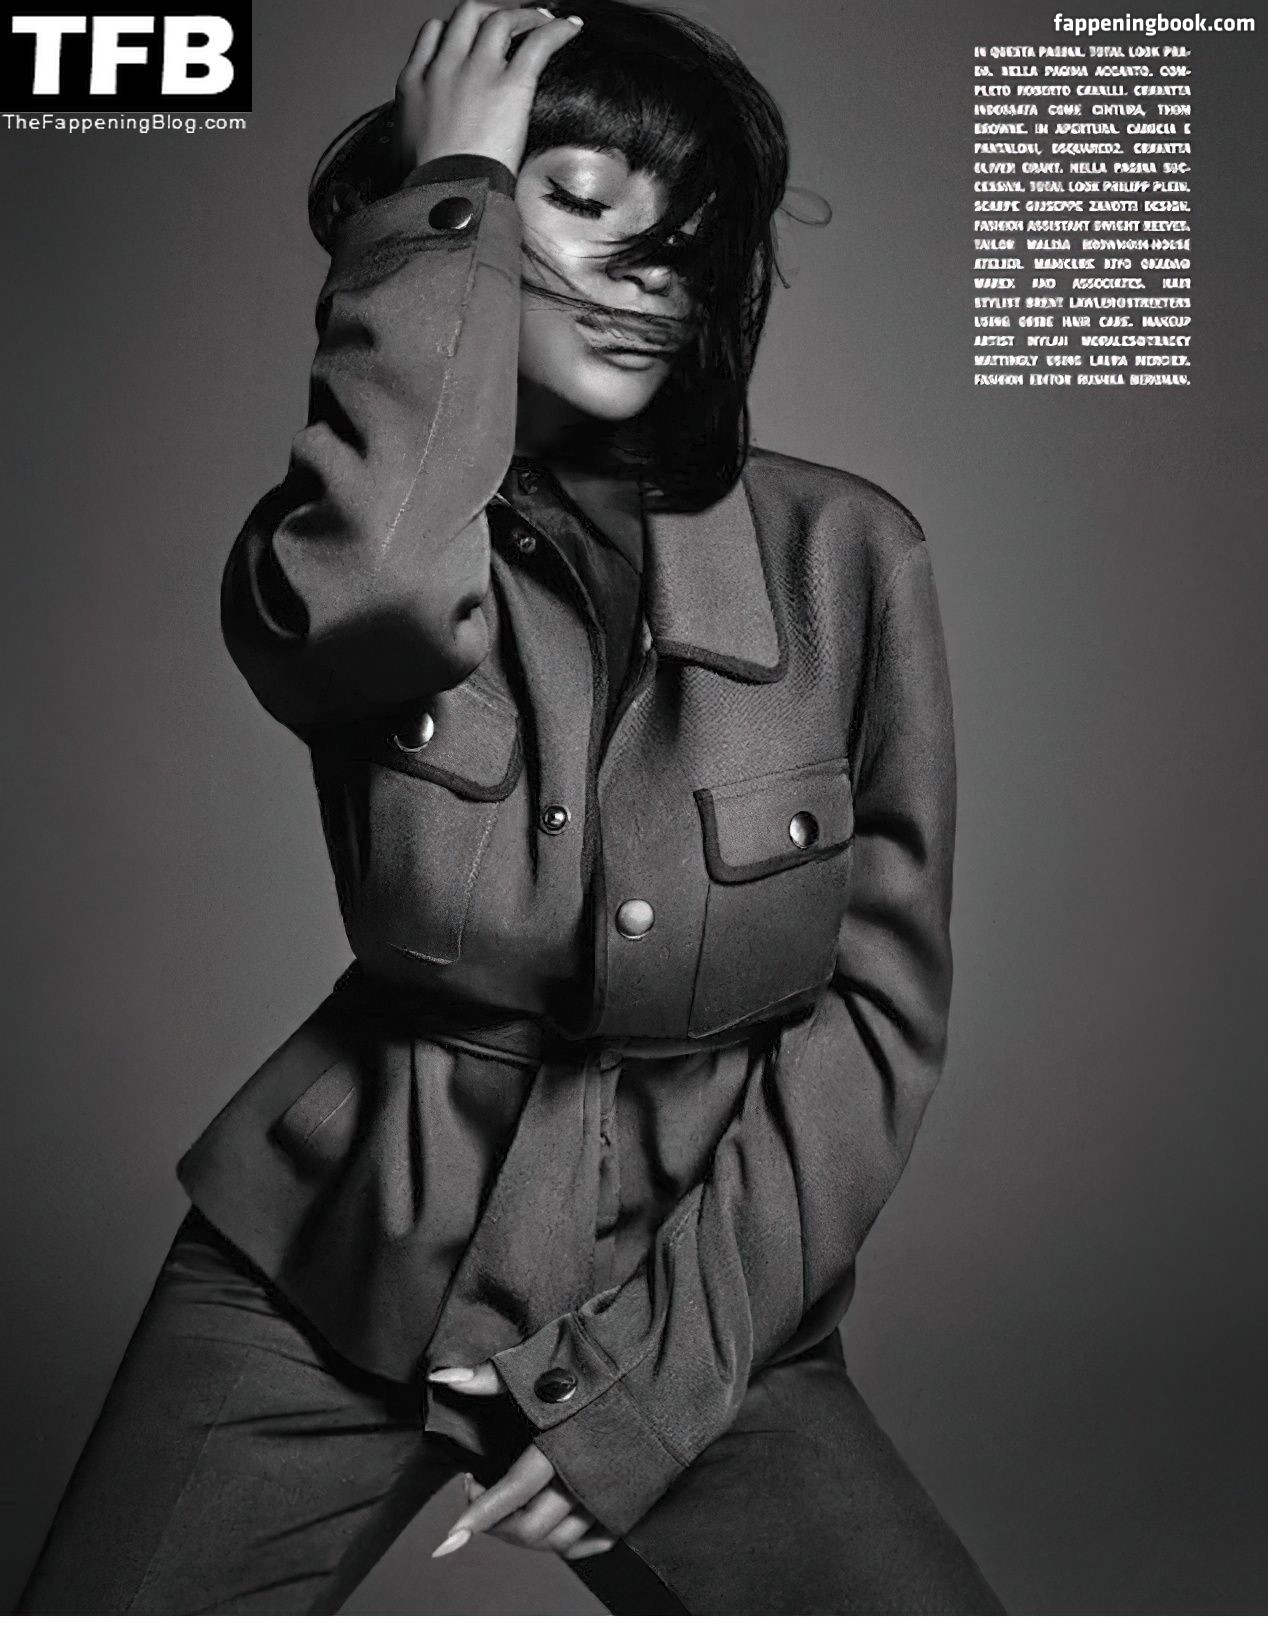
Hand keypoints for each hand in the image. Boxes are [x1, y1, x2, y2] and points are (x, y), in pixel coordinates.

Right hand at [393, 2, 584, 178]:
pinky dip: (557, 30)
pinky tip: (571, 27)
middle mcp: (445, 67)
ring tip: (543, 21)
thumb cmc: (425, 186)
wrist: (445, 195)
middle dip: (490, 12)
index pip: (434, 33)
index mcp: (414, 83)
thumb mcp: (401, 154)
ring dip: (525, 16)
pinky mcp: (510, 86)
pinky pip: (537, 44)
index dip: (455, 29)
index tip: (471, 37)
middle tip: (510, 23)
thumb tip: (413, 155)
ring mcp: (478, 72)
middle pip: (468, 15)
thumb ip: (411, 138)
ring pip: (501, 20)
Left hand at [428, 1361, 615, 1560]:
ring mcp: (613, 1494)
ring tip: (506, 1509)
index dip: (477, 1516)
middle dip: (494, 1524)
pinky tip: (550, 1526)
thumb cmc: (612, 1355)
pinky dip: (565, 1544)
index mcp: (564, 1444)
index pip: (511, 1493)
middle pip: (532, 1527)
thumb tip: (442, 1380)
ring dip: (525, 1535)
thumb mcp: (551, 1356)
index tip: (448, 1538)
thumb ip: (496, 1377)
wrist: (674, 1361)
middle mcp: (588, 1478)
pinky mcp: (632, 1499)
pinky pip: (594, 1544)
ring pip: (560, 1541)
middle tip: (476, 1495)